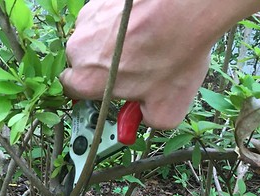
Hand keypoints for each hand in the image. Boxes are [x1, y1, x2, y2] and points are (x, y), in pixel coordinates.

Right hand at [60, 0, 214, 128]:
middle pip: (83, 63)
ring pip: (95, 38)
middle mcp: (80, 47)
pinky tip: (146, 25)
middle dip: (105, 69)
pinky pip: (107, 17)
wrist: (188, 7)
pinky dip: (122, 23)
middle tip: (135, 71)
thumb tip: (145, 118)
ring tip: (145, 45)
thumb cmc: (174, 54)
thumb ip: (148, 121)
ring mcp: (90, 19)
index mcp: (87, 79)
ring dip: (114, 44)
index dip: (91, 93)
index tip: (106, 94)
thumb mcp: (168, 109)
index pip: (71, 91)